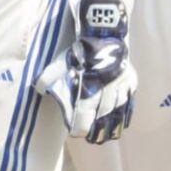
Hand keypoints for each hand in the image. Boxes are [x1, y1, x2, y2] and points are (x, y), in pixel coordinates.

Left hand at [34, 0, 135, 143]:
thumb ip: (49, 78)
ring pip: (118, 113)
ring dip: (112, 127)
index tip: (77, 134)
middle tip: (91, 140)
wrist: (106, 30)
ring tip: (106, 137)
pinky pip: (130, 102)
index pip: (84, 114)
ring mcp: (121, 87)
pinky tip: (123, 124)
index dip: (80, 126)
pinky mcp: (130, 81)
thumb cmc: (80, 49)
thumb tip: (39, 90)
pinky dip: (127, 115)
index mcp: (89, 87)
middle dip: (96, 130)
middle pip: (102, 117)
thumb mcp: (60, 62)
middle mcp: (107, 90)